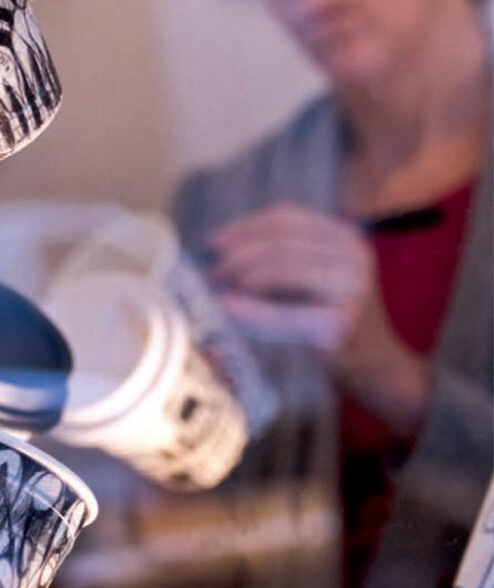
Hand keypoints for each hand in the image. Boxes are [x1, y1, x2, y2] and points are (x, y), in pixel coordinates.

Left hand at [208, 203, 429, 437]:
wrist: (378, 369)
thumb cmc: (332, 320)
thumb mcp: (311, 278)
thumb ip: (278, 259)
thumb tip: (216, 251)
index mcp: (346, 236)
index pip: (286, 217)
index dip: (245, 226)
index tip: (213, 242)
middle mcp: (355, 254)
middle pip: (280, 242)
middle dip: (237, 254)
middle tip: (209, 272)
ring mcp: (352, 288)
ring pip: (280, 269)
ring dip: (239, 276)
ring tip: (216, 289)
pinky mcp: (341, 324)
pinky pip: (282, 312)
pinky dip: (249, 310)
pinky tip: (227, 309)